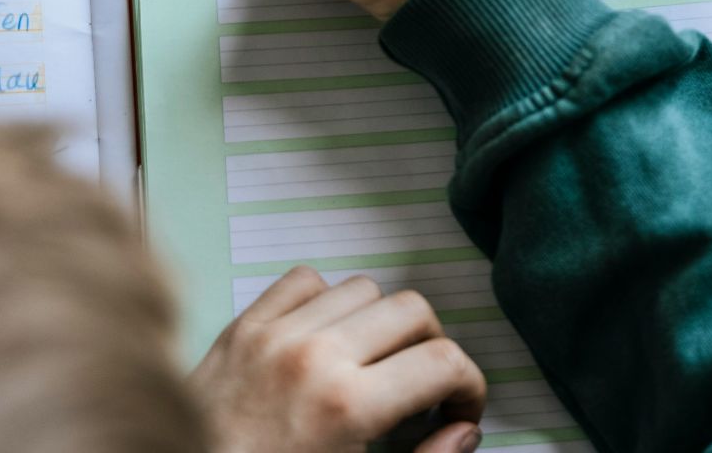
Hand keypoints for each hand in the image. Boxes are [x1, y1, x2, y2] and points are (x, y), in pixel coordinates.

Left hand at [191, 266, 485, 452]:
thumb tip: (463, 431)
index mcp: (348, 406)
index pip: (444, 362)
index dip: (469, 384)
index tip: (461, 404)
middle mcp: (314, 357)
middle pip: (412, 311)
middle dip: (430, 348)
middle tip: (422, 384)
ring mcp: (275, 334)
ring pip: (363, 288)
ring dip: (378, 323)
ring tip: (370, 363)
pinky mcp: (242, 326)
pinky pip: (303, 280)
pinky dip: (323, 301)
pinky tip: (323, 338)